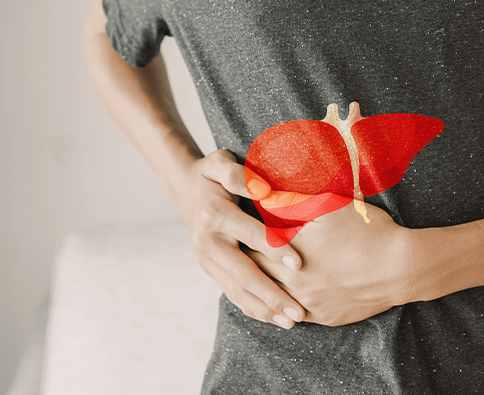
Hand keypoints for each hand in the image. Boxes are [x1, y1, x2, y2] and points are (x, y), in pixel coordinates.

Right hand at [169, 149, 305, 328]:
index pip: (250, 235)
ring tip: (291, 321)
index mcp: (215, 214)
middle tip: (298, 309)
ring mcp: (206, 258)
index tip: (299, 264)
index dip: (275, 248)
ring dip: (264, 308)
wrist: (184, 188)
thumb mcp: (220, 162)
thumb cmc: (212, 172)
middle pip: (243, 272)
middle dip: (271, 293)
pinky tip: (272, 318)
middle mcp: (207, 241)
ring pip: (236, 289)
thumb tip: (262, 188)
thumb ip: (238, 174)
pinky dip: (251, 307)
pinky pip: (230, 292)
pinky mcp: (208, 268)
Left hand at [248, 200, 415, 326]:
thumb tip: (266, 191)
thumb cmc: (366, 230)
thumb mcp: (329, 206)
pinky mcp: (324, 317)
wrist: (400, 267)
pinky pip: (292, 315)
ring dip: (258, 288)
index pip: (252, 244)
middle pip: (256, 273)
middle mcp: (292, 281)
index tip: (234, 227)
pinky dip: (279, 307)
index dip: (242, 234)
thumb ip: (293, 200)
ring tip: (247, 278)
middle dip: (243, 261)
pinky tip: (275, 302)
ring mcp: (308, 303)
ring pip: (271, 299)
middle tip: (233, 251)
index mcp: (288, 252)